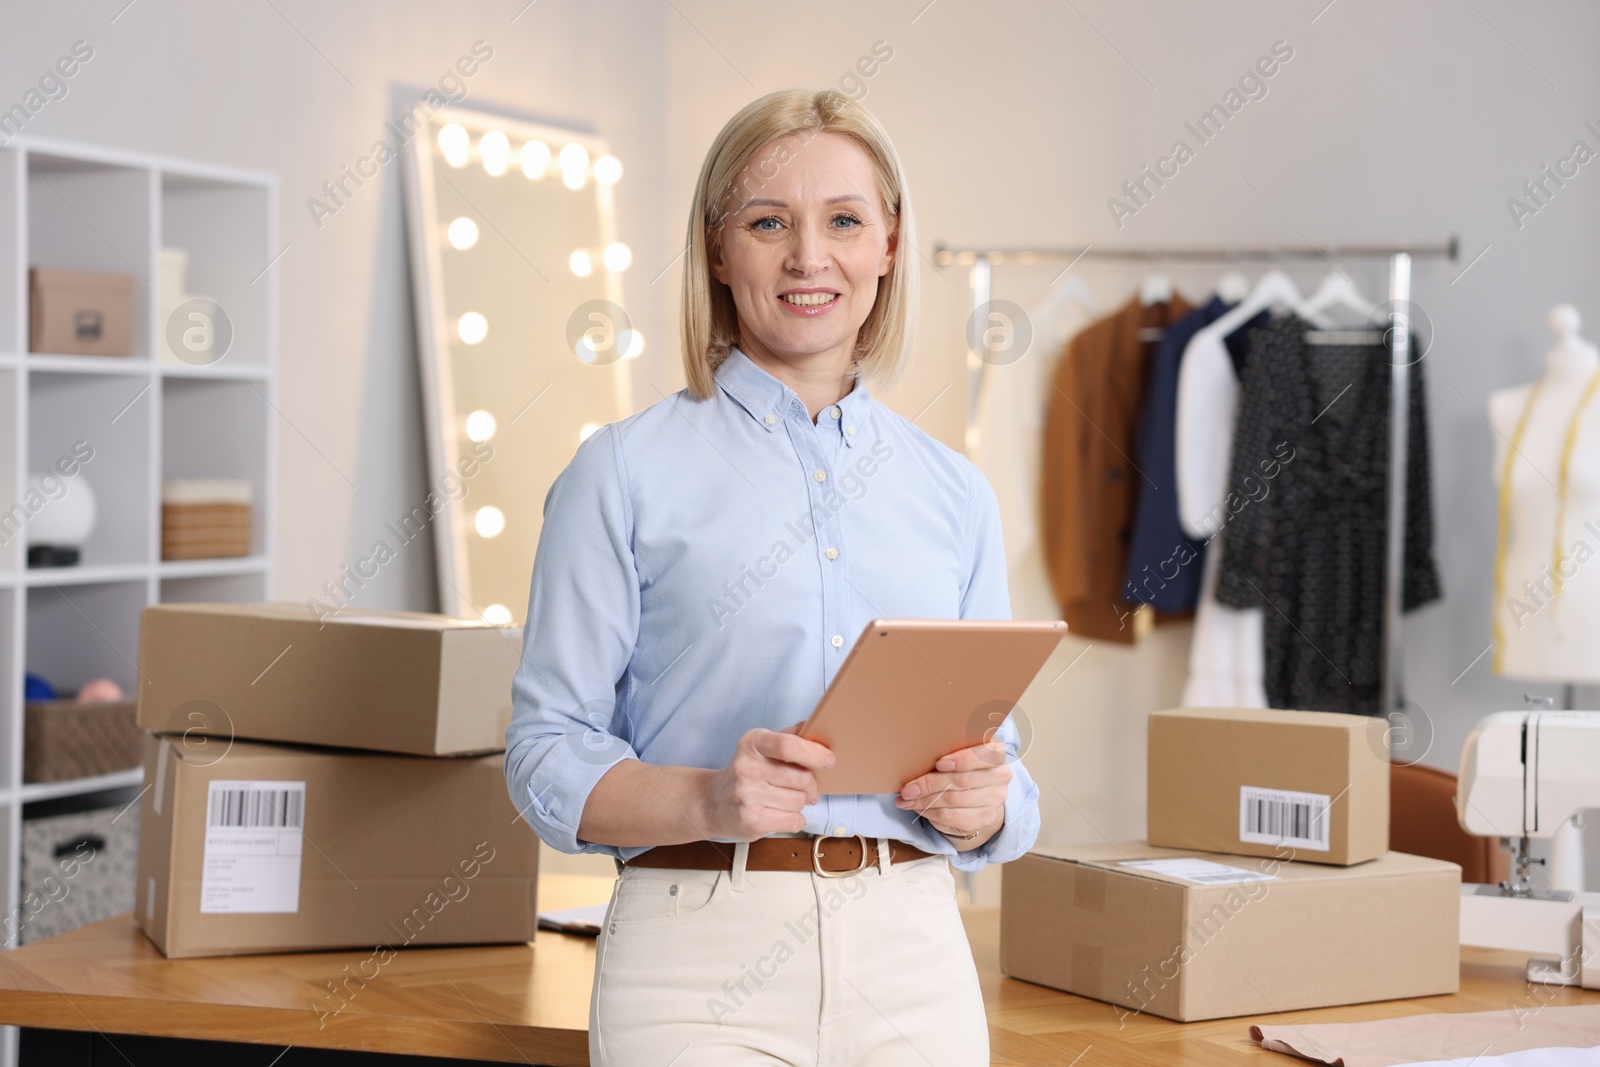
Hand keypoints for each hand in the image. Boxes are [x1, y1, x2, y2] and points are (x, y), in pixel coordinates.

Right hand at [702, 722, 833, 839]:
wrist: (714, 802)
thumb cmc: (747, 772)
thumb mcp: (761, 746)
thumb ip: (789, 736)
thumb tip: (813, 726)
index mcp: (752, 743)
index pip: (787, 746)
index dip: (813, 754)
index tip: (829, 760)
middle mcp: (746, 768)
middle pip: (801, 778)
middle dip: (810, 784)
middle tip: (804, 786)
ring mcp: (747, 796)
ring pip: (799, 801)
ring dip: (799, 802)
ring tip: (784, 799)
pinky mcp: (751, 821)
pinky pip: (794, 821)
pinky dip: (794, 819)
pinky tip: (779, 813)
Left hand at [894, 740, 1009, 839]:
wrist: (979, 791)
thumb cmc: (963, 764)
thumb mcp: (959, 750)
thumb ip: (947, 749)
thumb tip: (916, 757)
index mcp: (996, 751)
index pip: (985, 754)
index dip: (963, 759)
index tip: (939, 763)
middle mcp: (1000, 775)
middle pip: (962, 780)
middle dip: (930, 784)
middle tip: (908, 788)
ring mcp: (994, 799)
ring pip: (954, 800)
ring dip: (925, 801)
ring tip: (907, 799)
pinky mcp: (984, 817)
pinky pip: (952, 817)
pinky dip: (931, 812)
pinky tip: (918, 808)